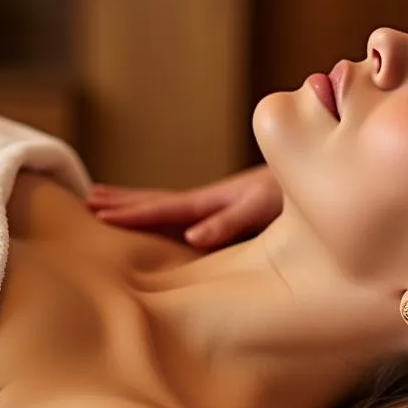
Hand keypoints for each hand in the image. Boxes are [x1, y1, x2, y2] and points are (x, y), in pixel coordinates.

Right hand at [87, 165, 282, 248]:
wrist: (324, 170)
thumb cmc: (298, 194)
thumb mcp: (264, 206)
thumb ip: (230, 221)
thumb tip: (192, 237)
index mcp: (215, 201)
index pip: (163, 208)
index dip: (130, 213)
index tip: (97, 213)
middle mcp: (212, 200)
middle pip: (157, 201)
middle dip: (121, 204)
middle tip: (83, 203)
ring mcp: (221, 203)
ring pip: (167, 204)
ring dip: (135, 204)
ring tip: (102, 201)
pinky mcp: (233, 209)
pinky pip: (187, 213)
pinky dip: (163, 213)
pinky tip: (161, 222)